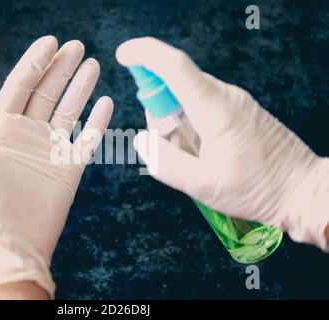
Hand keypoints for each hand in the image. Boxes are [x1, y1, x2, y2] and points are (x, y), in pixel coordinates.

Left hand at [0, 36, 112, 297]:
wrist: (9, 238)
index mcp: (3, 129)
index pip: (21, 87)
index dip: (34, 63)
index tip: (50, 42)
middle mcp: (28, 136)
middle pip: (47, 94)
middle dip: (61, 68)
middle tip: (76, 45)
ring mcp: (51, 151)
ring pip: (69, 111)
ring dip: (80, 87)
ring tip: (91, 64)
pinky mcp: (71, 168)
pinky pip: (88, 139)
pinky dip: (98, 121)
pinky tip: (105, 101)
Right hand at [117, 37, 328, 249]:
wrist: (301, 189)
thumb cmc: (255, 189)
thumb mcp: (201, 184)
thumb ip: (164, 162)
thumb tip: (142, 140)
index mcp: (214, 108)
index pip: (174, 66)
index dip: (145, 54)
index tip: (123, 55)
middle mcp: (225, 96)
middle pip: (176, 82)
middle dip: (158, 107)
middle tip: (166, 143)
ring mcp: (234, 101)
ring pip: (187, 95)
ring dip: (174, 118)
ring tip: (189, 154)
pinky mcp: (239, 109)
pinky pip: (201, 104)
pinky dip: (189, 121)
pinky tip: (200, 150)